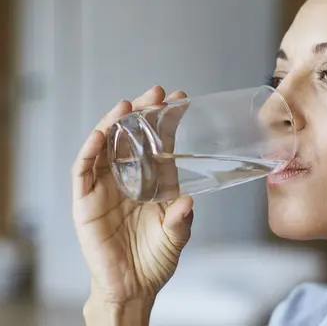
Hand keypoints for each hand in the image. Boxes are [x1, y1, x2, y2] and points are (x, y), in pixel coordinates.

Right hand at [72, 86, 193, 311]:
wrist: (133, 287)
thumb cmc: (155, 259)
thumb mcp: (175, 236)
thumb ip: (181, 219)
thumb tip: (189, 201)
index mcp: (154, 181)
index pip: (160, 143)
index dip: (168, 121)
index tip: (180, 100)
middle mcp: (129, 178)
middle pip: (132, 137)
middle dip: (142, 113)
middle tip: (156, 93)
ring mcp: (105, 188)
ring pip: (106, 146)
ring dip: (113, 124)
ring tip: (126, 106)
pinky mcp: (85, 201)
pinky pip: (83, 171)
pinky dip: (89, 151)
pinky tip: (98, 135)